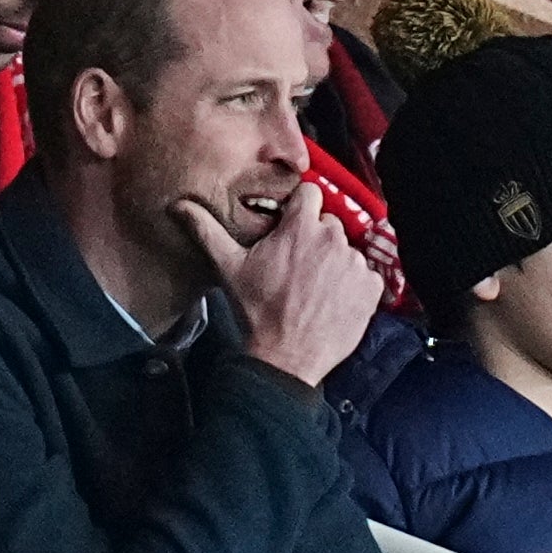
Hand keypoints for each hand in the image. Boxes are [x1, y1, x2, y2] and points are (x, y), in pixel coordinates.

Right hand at [176, 182, 380, 388]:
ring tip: (315, 289)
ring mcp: (356, 264)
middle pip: (329, 224)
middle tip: (298, 267)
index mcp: (301, 227)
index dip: (300, 210)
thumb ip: (207, 230)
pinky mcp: (371, 288)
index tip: (291, 228)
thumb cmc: (256, 310)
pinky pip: (366, 275)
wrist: (285, 358)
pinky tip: (333, 302)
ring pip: (347, 250)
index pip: (310, 194)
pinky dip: (354, 286)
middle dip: (315, 240)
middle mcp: (333, 239)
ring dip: (334, 264)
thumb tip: (179, 205)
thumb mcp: (229, 267)